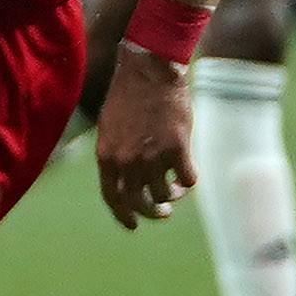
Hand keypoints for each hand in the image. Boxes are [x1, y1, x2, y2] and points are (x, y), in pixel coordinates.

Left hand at [96, 44, 194, 228]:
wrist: (149, 71)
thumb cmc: (130, 95)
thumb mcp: (110, 128)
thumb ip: (116, 154)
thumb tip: (127, 179)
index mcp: (106, 155)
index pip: (112, 196)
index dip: (123, 215)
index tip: (133, 224)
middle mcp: (127, 160)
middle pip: (139, 201)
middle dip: (152, 212)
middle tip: (164, 213)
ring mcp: (152, 155)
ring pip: (163, 193)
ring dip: (172, 195)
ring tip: (176, 187)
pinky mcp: (177, 148)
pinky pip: (187, 179)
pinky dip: (188, 181)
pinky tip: (188, 174)